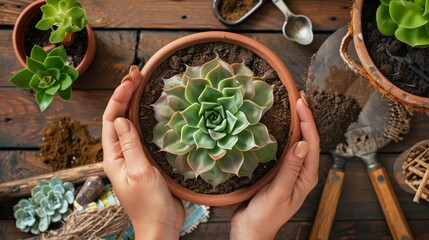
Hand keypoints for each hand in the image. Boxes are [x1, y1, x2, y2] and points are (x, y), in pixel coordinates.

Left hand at [102, 66, 184, 239]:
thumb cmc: (149, 203)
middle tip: (138, 74)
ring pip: (132, 124)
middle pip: (120, 117)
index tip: (131, 79)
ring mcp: (135, 156)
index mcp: (113, 155)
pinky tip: (156, 112)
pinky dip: (149, 120)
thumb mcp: (139, 171)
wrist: (161, 225)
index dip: (119, 96)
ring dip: (137, 104)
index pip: (111, 119)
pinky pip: (145, 135)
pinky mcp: (148, 160)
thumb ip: (130, 144)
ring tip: (145, 85)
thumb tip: (121, 118)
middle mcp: (121, 153)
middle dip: (126, 94)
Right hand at [230, 96, 319, 239]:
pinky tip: (276, 127)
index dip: (308, 121)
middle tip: (298, 97)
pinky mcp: (278, 172)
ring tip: (290, 106)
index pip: (312, 143)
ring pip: (296, 143)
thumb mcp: (279, 191)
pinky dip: (283, 135)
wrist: (250, 230)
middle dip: (304, 118)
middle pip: (307, 140)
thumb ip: (291, 168)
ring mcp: (290, 172)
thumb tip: (303, 143)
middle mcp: (301, 172)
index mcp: (306, 176)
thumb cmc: (265, 215)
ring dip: (295, 124)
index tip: (300, 102)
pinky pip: (284, 150)